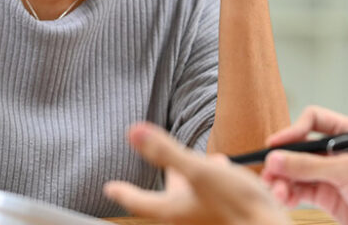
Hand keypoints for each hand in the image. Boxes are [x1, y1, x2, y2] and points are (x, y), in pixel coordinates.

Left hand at [104, 122, 289, 224]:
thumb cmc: (237, 205)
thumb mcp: (199, 171)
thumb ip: (165, 151)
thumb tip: (132, 132)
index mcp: (172, 210)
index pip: (138, 201)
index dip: (123, 192)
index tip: (110, 188)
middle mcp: (186, 220)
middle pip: (167, 198)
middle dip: (169, 177)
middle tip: (169, 164)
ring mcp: (205, 221)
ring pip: (191, 198)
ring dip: (194, 179)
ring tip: (206, 160)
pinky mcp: (223, 220)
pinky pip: (210, 201)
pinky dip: (212, 185)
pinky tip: (225, 171)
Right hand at [260, 106, 347, 224]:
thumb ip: (309, 166)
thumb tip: (275, 159)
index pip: (315, 121)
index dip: (294, 130)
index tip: (275, 145)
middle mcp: (339, 152)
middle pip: (301, 149)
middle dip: (283, 160)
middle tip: (268, 172)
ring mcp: (333, 175)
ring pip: (297, 172)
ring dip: (282, 180)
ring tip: (276, 191)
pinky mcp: (329, 196)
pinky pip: (301, 191)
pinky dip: (289, 194)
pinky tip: (284, 199)